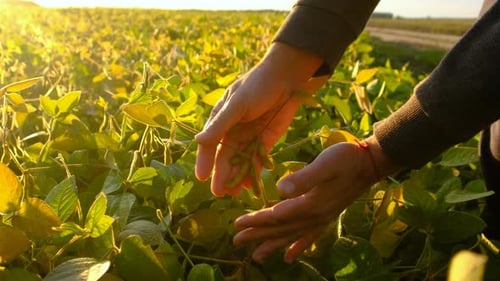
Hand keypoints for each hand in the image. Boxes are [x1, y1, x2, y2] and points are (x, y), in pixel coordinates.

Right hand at [195, 42, 323, 195]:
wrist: (287, 78)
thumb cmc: (258, 85)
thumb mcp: (237, 104)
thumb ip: (220, 125)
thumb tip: (198, 141)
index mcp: (221, 119)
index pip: (209, 144)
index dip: (204, 161)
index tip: (201, 177)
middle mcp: (232, 131)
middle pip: (225, 157)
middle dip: (222, 175)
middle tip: (220, 193)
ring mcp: (249, 137)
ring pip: (240, 162)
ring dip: (237, 177)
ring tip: (235, 193)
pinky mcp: (266, 141)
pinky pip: (257, 160)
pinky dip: (253, 172)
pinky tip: (251, 185)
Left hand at [232, 138, 399, 262]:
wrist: (371, 163)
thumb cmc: (346, 159)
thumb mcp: (325, 164)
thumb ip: (304, 178)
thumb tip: (280, 191)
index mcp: (311, 204)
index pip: (277, 217)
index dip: (256, 221)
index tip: (236, 224)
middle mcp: (315, 216)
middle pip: (281, 230)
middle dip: (257, 235)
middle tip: (236, 242)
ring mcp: (322, 218)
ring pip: (292, 236)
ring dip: (273, 245)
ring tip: (256, 257)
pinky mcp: (328, 216)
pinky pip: (309, 237)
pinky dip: (298, 247)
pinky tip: (290, 256)